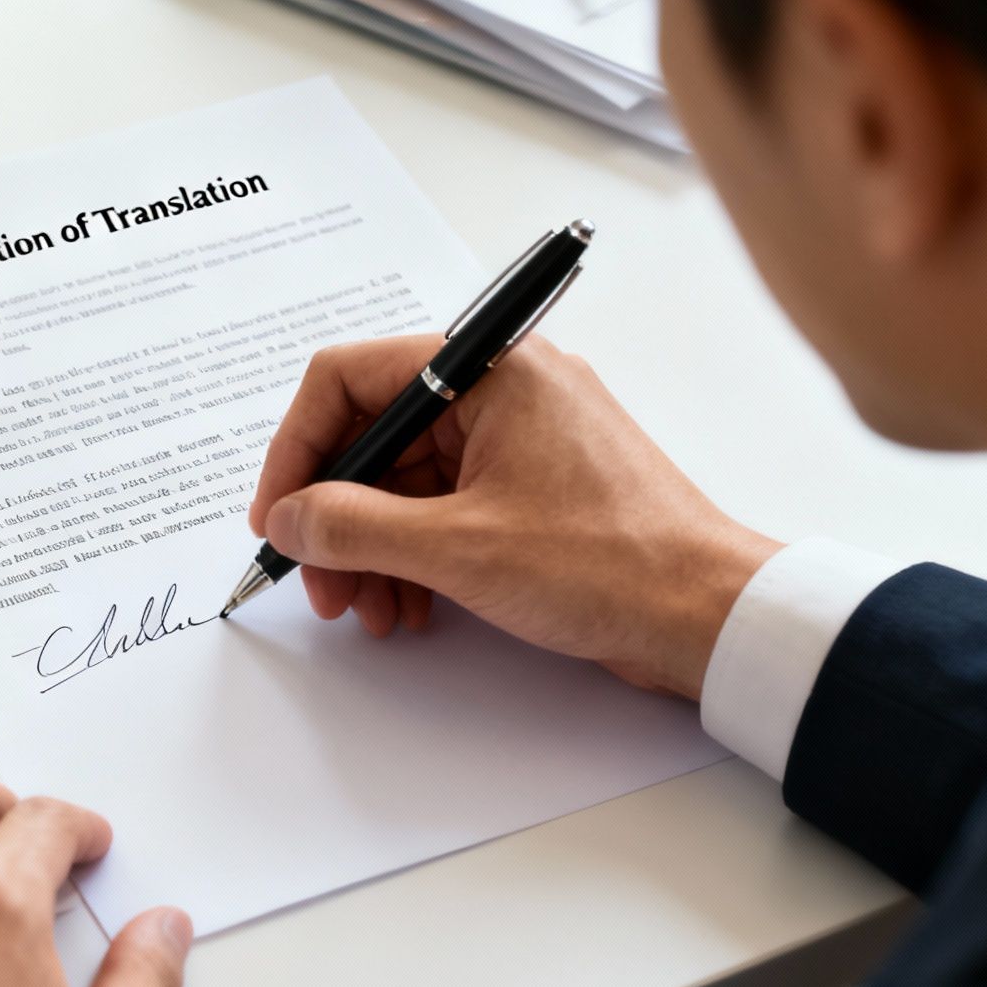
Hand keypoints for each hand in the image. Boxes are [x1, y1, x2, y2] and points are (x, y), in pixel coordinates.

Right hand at [248, 334, 781, 698]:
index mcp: (490, 371)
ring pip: (405, 482)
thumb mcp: (457, 549)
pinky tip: (411, 607)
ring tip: (369, 610)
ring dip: (371, 549)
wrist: (709, 616)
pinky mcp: (531, 488)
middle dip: (336, 518)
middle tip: (320, 584)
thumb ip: (353, 528)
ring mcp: (519, 440)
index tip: (277, 514)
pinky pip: (443, 508)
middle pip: (375, 438)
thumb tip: (289, 519)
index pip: (350, 379)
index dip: (297, 449)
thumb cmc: (612, 564)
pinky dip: (413, 556)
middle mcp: (503, 391)